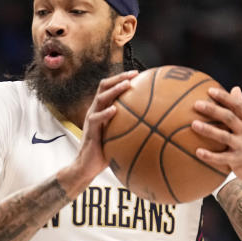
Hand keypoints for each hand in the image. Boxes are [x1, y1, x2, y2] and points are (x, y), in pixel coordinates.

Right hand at [58, 70, 138, 196]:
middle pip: (103, 86)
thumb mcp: (119, 136)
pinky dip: (105, 113)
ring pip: (101, 98)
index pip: (109, 88)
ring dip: (114, 90)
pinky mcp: (90, 131)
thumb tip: (154, 126)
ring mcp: (92, 119)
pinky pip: (97, 119)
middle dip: (119, 77)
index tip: (138, 74)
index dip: (122, 78)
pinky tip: (114, 110)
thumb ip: (130, 127)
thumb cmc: (106, 152)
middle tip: (134, 74)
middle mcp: (95, 110)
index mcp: (102, 109)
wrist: (87, 166)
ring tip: (126, 85)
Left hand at [191, 86, 241, 189]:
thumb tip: (235, 88)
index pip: (238, 105)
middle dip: (213, 110)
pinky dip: (210, 156)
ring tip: (193, 124)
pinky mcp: (238, 161)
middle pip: (229, 118)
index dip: (224, 97)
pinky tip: (198, 152)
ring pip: (224, 137)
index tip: (210, 90)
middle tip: (196, 104)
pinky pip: (222, 158)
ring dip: (208, 130)